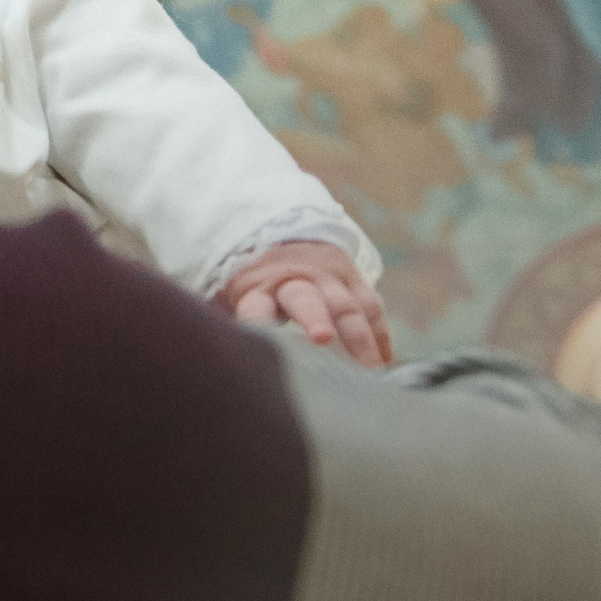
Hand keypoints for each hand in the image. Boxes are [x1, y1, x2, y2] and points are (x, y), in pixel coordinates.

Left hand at [222, 240, 389, 367]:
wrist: (281, 231)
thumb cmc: (253, 280)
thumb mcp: (229, 296)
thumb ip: (223, 323)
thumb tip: (215, 360)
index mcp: (257, 288)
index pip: (255, 306)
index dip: (258, 321)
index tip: (260, 341)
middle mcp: (293, 279)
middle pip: (305, 298)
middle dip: (315, 317)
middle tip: (322, 338)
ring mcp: (326, 275)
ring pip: (347, 304)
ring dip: (361, 336)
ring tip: (372, 369)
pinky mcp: (351, 274)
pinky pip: (371, 304)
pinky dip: (380, 333)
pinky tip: (385, 361)